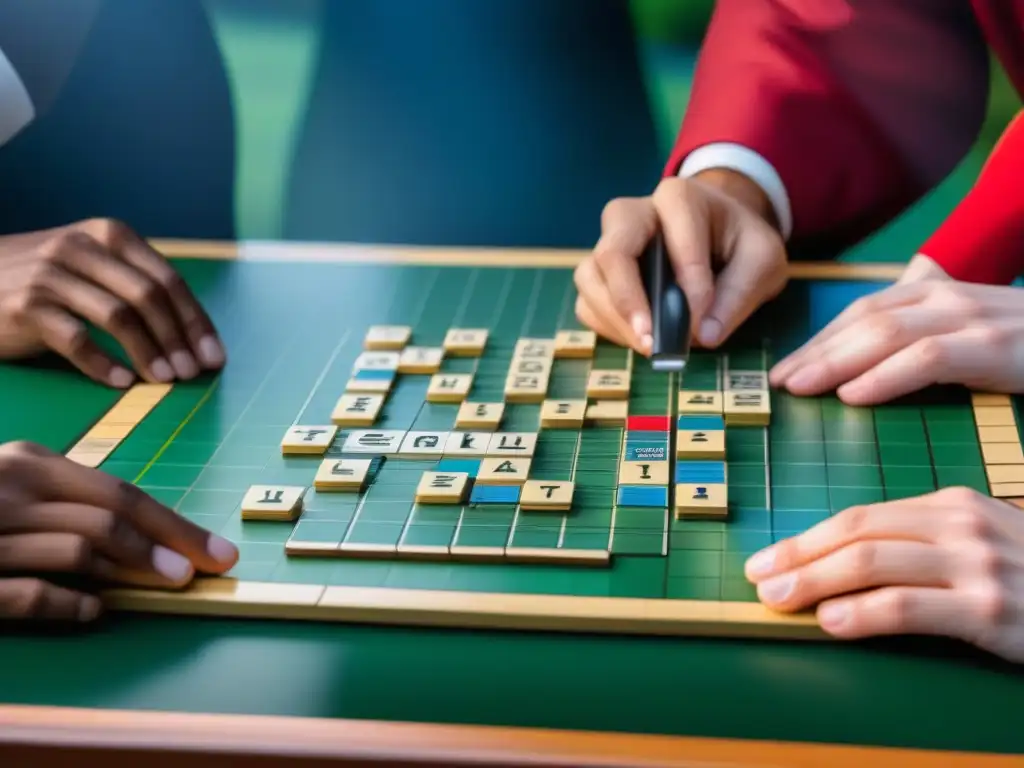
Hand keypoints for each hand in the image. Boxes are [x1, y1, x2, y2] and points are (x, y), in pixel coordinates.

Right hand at [0, 218, 224, 387]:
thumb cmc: (45, 280)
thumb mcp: (91, 264)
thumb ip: (135, 283)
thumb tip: (194, 332)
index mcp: (109, 235)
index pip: (167, 279)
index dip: (196, 321)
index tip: (215, 356)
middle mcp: (80, 248)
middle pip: (148, 297)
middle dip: (179, 339)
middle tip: (194, 373)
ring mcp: (50, 275)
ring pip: (117, 317)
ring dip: (148, 353)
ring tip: (166, 381)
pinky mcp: (24, 306)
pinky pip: (75, 340)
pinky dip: (103, 364)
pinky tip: (121, 382)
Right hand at [0, 441, 237, 622]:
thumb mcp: (18, 490)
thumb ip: (72, 505)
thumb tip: (154, 542)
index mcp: (28, 462)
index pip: (120, 492)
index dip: (175, 523)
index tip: (216, 549)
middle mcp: (7, 488)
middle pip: (110, 515)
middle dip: (170, 543)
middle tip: (207, 570)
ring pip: (79, 547)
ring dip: (134, 570)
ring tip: (168, 586)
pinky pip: (29, 594)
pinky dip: (70, 604)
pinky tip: (95, 612)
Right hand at [574, 169, 787, 352]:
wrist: (720, 233)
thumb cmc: (739, 242)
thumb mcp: (763, 259)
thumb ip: (741, 292)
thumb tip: (705, 335)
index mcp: (679, 199)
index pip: (674, 236)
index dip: (689, 283)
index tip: (702, 325)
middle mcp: (633, 215)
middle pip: (612, 252)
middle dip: (629, 300)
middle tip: (653, 341)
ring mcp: (610, 244)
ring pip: (590, 279)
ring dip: (616, 320)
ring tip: (650, 348)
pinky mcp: (600, 275)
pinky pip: (587, 302)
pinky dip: (608, 328)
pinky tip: (639, 340)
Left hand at [744, 488, 1023, 661]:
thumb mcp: (979, 544)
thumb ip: (921, 544)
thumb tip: (841, 564)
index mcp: (950, 504)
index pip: (860, 517)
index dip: (807, 538)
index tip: (769, 557)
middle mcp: (961, 525)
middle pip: (857, 533)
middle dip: (798, 556)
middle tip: (757, 576)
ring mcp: (977, 565)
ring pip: (873, 563)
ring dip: (814, 582)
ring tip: (777, 599)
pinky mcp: (990, 609)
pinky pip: (910, 606)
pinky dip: (863, 613)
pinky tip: (832, 622)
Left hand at [769, 254, 1023, 403]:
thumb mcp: (971, 332)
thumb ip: (924, 338)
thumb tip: (864, 369)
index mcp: (936, 294)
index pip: (863, 312)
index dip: (820, 340)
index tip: (785, 369)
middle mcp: (948, 297)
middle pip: (863, 320)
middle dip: (816, 351)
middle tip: (779, 383)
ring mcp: (972, 317)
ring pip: (885, 333)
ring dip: (836, 362)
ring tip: (801, 388)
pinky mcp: (995, 346)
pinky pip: (927, 358)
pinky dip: (885, 376)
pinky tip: (853, 396)